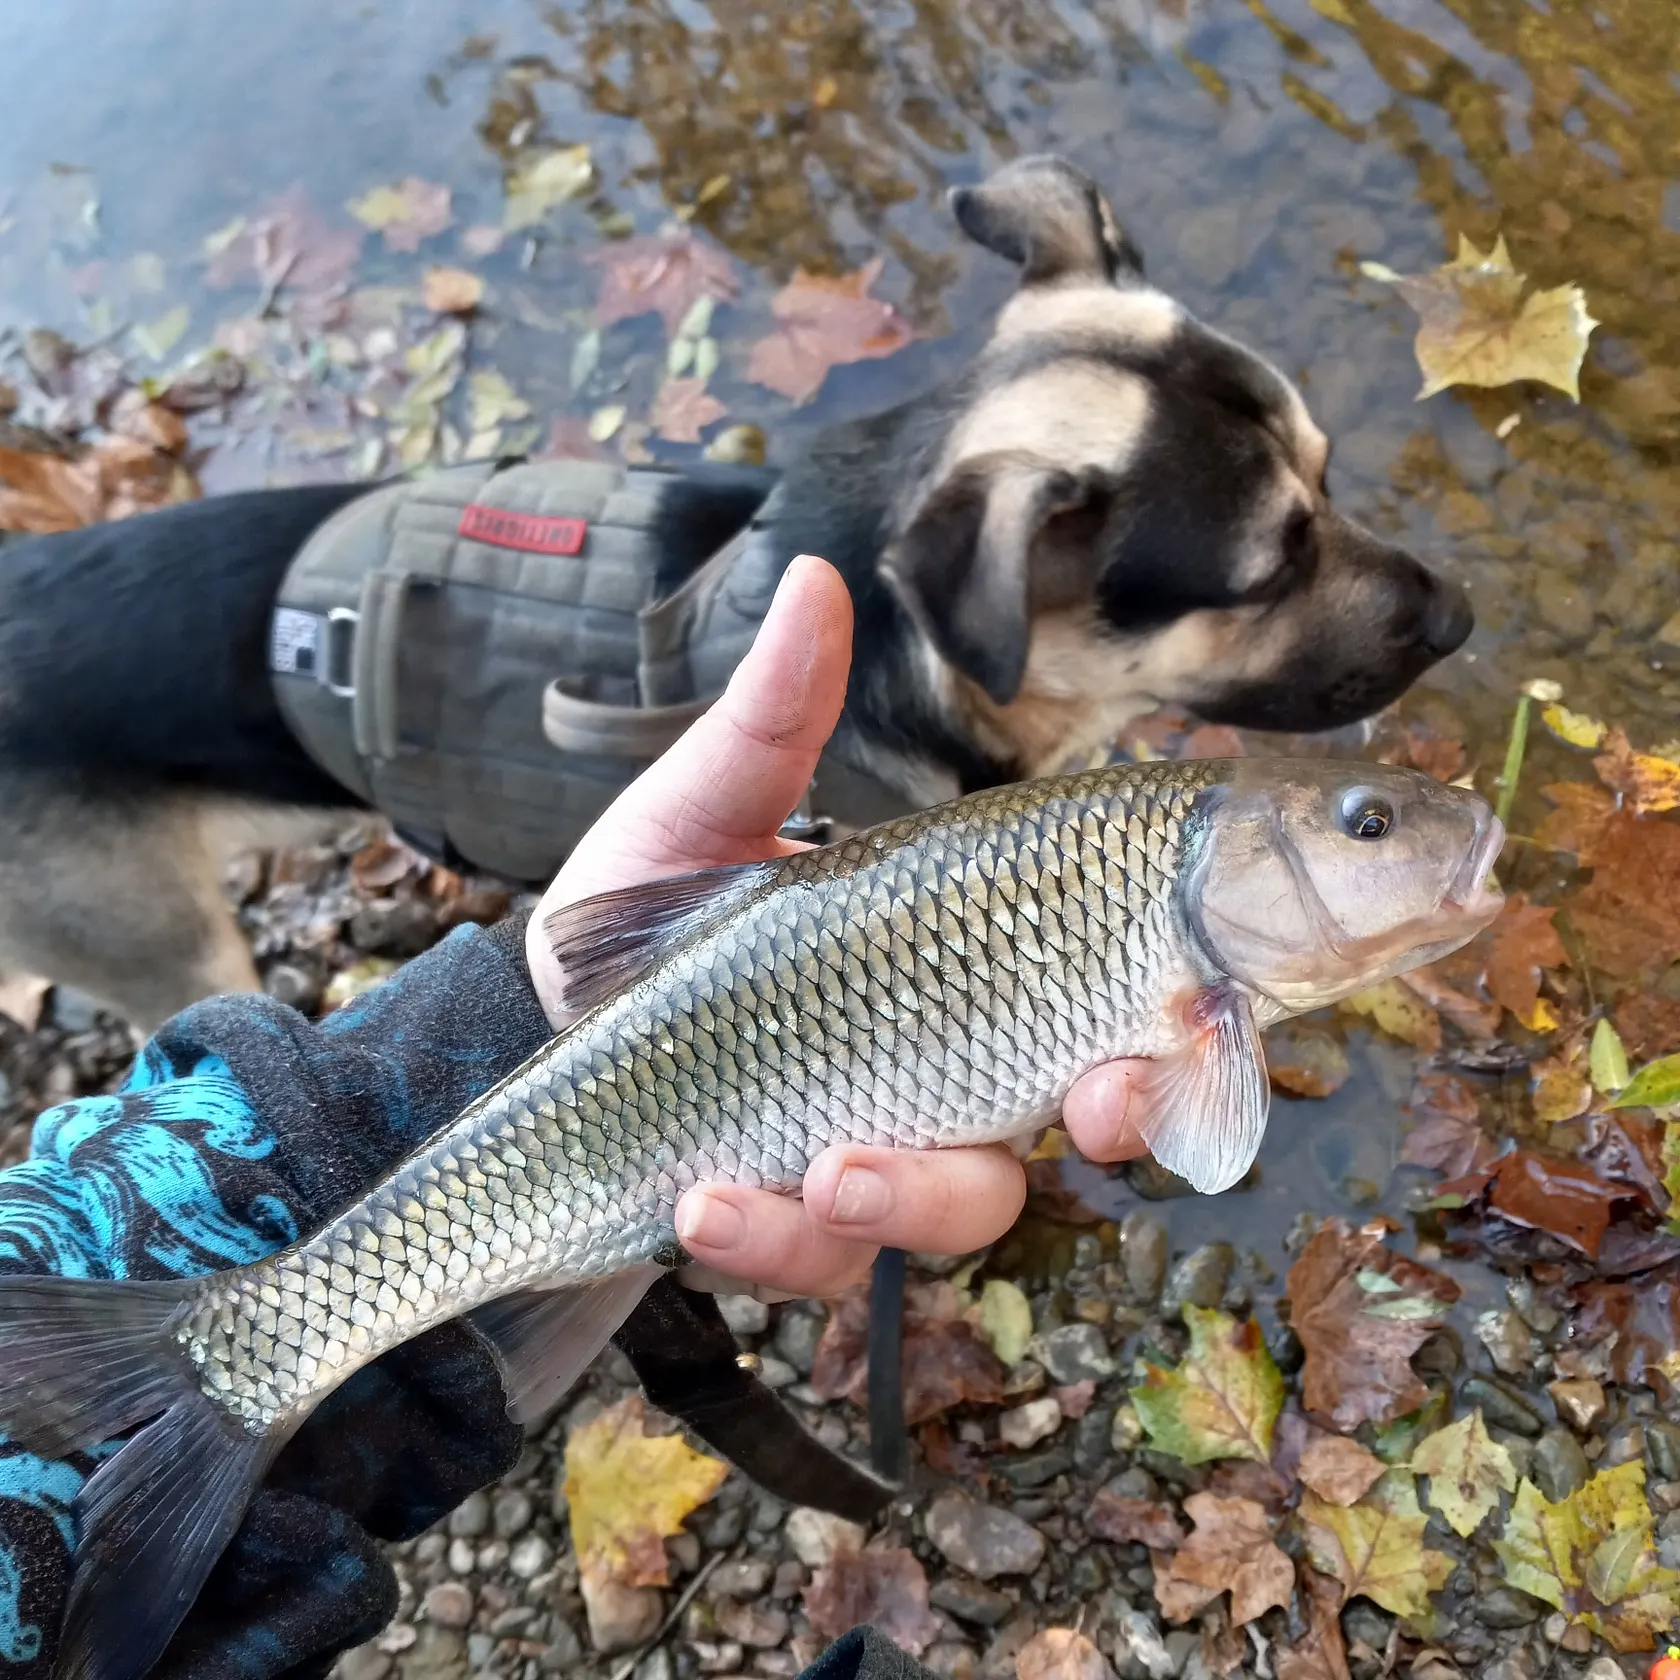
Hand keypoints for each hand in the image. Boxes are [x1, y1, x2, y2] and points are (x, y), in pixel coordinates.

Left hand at [529, 554, 1150, 1301]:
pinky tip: (707, 1200)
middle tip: (1094, 1109)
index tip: (1185, 1015)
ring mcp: (879, 1158)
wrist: (543, 1036)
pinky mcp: (795, 1227)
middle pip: (1080, 1113)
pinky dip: (771, 1240)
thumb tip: (815, 576)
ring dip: (910, 1197)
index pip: (1103, 985)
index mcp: (955, 964)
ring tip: (823, 1171)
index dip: (1173, 1015)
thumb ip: (771, 723)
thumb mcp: (703, 813)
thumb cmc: (651, 925)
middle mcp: (947, 1067)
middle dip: (1111, 1122)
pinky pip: (822, 1264)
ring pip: (961, 1204)